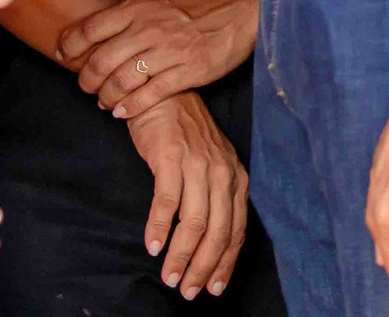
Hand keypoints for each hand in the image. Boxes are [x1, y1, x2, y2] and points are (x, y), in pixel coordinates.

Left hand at [57, 0, 259, 117]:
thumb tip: (97, 2)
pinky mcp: (188, 72)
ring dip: (106, 96)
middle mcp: (148, 29)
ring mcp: (168, 51)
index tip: (61, 54)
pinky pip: (151, 94)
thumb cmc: (194, 0)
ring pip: (123, 81)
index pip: (91, 27)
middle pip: (101, 60)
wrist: (237, 7)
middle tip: (83, 86)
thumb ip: (126, 1)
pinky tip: (122, 112)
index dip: (70, 44)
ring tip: (103, 102)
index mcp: (138, 7)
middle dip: (85, 78)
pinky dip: (131, 106)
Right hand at [126, 93, 246, 300]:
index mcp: (236, 178)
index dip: (225, 264)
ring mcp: (198, 164)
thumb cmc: (186, 136)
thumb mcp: (213, 166)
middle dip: (203, 268)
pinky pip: (166, 201)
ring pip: (194, 222)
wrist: (163, 96)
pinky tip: (152, 245)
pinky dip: (158, 227)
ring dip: (181, 255)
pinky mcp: (171, 157)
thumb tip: (212, 245)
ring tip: (170, 276)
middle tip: (188, 291)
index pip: (236, 231)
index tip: (214, 289)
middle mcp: (223, 173)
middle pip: (218, 232)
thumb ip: (217, 199)